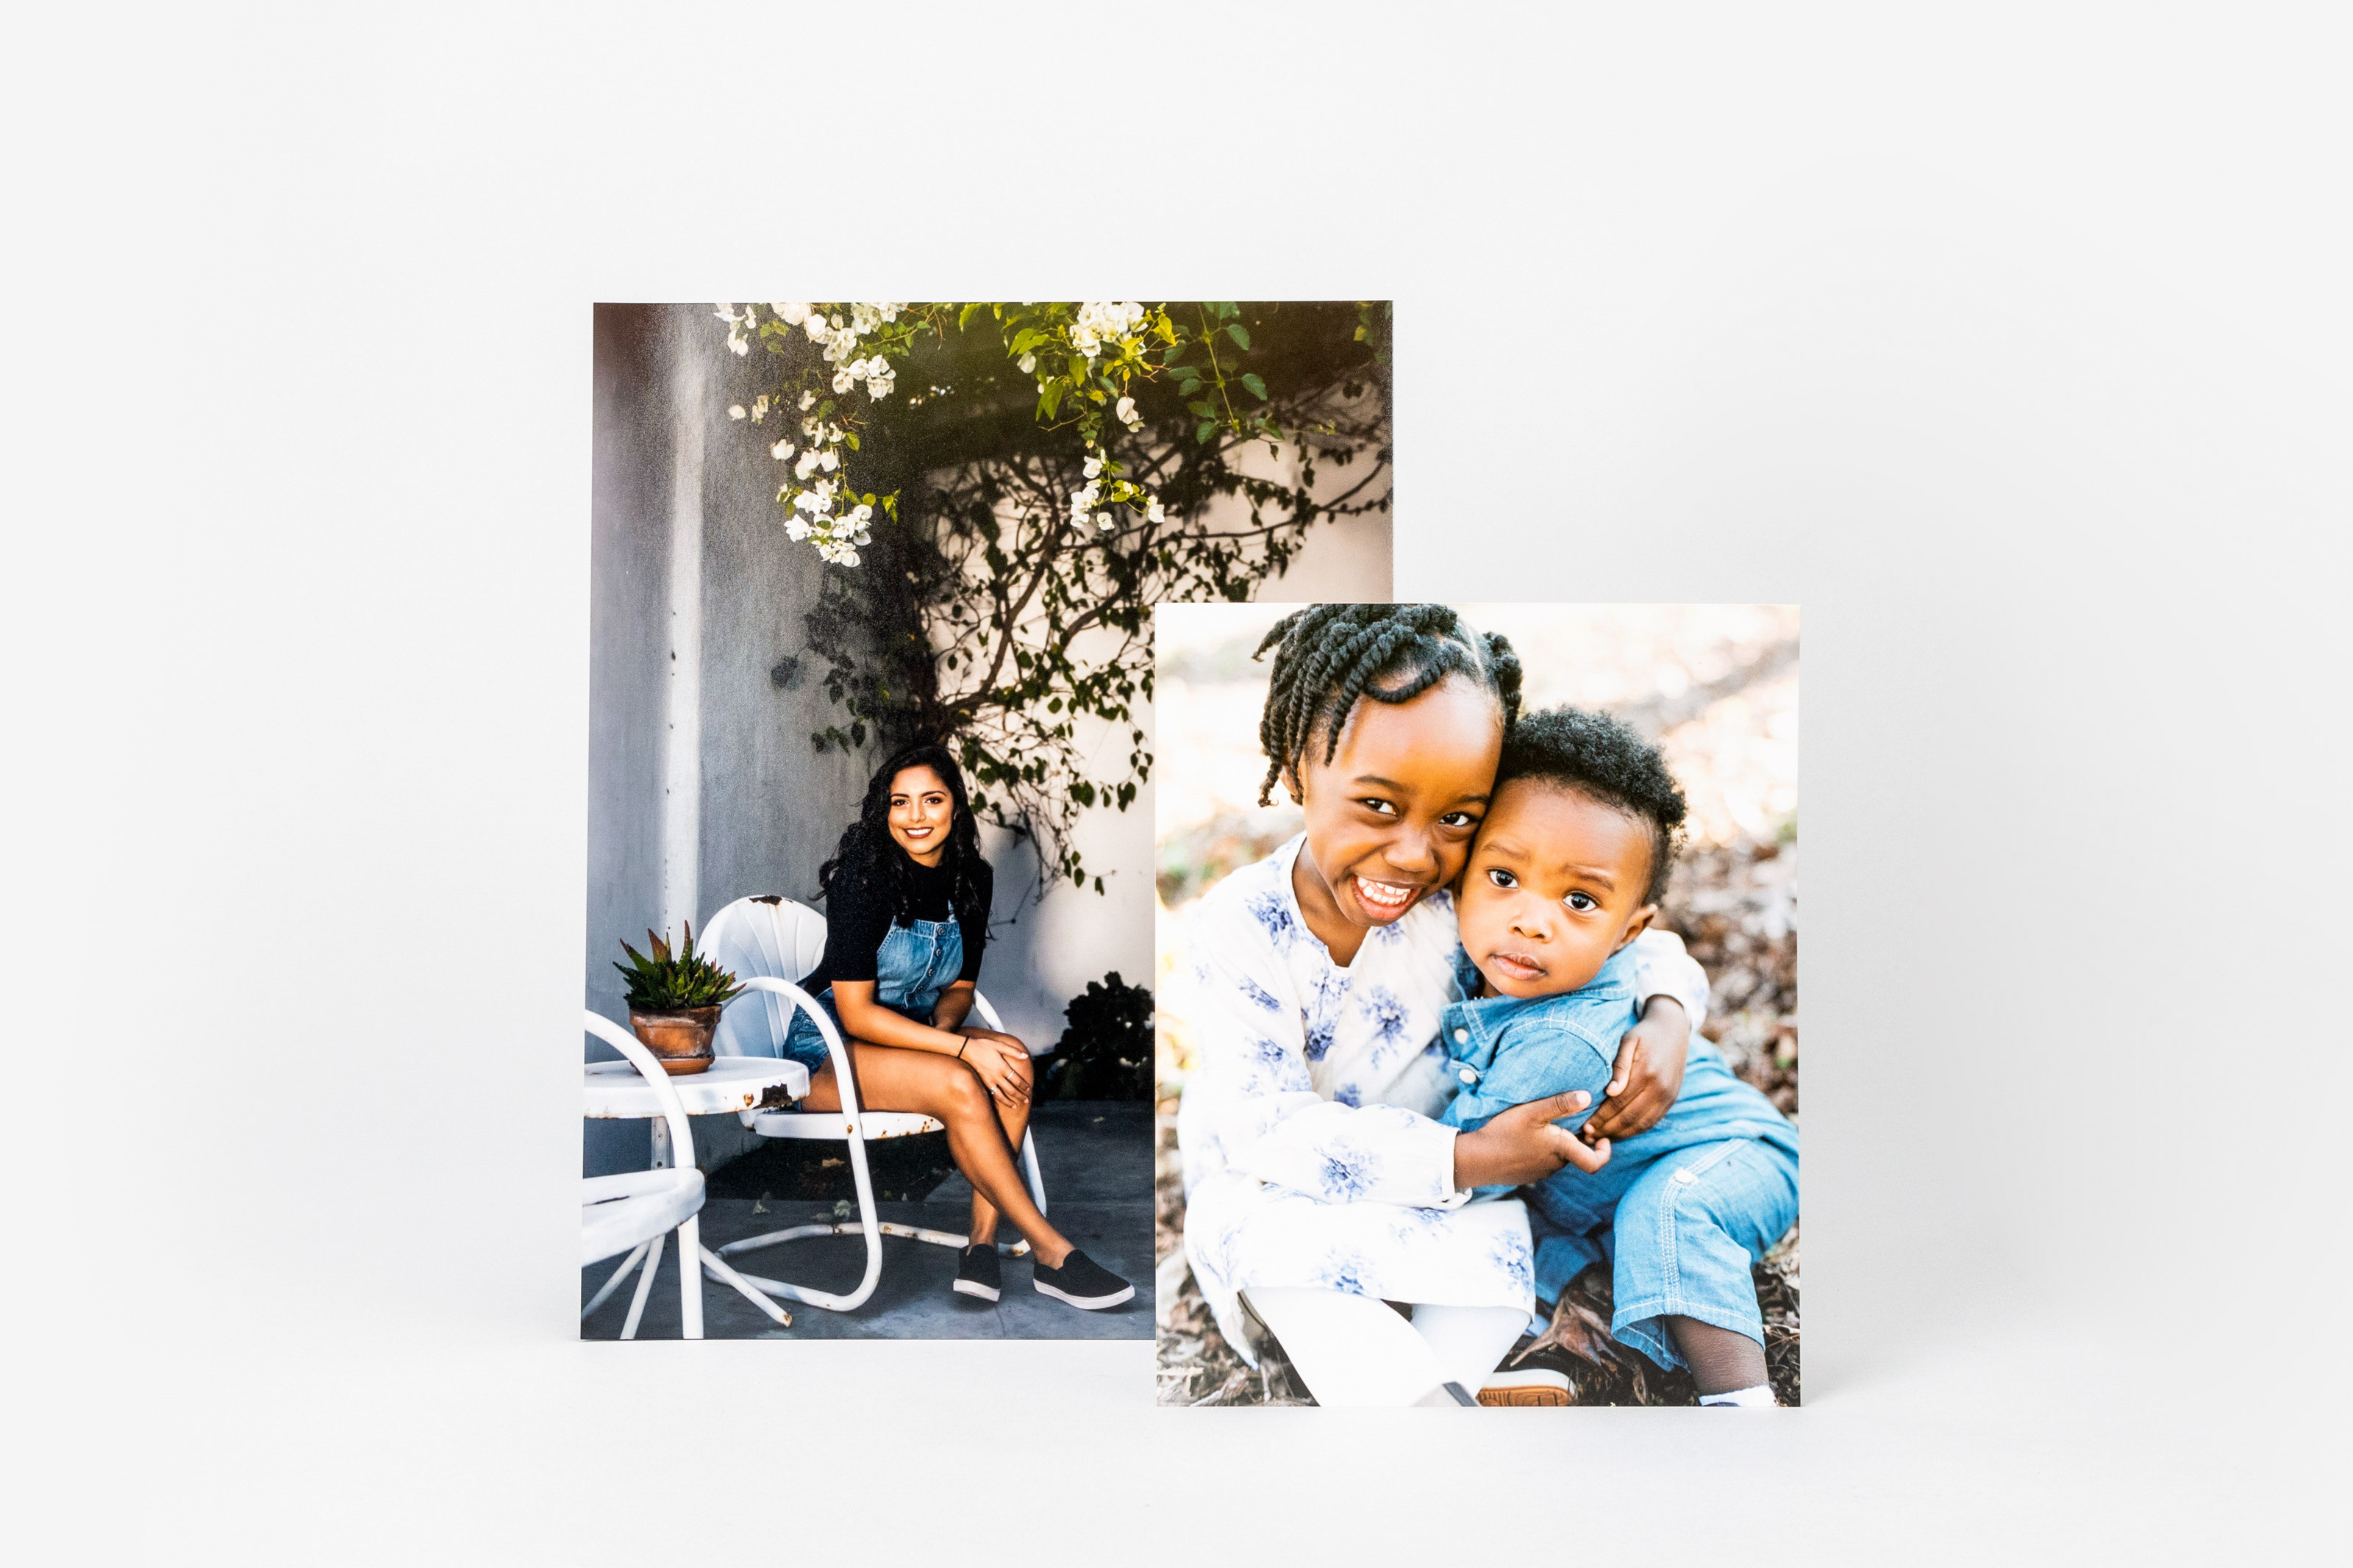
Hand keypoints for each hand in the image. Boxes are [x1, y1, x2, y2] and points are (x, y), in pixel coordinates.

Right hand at [953, 1028, 1032, 1106]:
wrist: (966, 1049)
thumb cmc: (983, 1046)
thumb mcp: (999, 1045)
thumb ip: (1013, 1051)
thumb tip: (1026, 1056)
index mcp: (1002, 1067)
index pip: (1016, 1080)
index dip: (1023, 1086)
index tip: (1028, 1089)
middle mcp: (996, 1076)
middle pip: (1010, 1090)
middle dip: (1019, 1096)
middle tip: (1026, 1101)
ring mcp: (989, 1081)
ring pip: (1001, 1095)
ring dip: (1009, 1102)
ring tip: (1015, 1106)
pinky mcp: (983, 1082)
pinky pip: (992, 1094)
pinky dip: (998, 1100)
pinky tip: (1001, 1102)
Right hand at [1452, 1090, 1610, 1189]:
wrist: (1476, 1160)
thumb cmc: (1504, 1133)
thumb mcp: (1532, 1112)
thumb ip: (1560, 1104)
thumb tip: (1587, 1096)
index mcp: (1561, 1151)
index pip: (1595, 1163)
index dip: (1604, 1152)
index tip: (1602, 1138)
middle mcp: (1554, 1166)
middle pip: (1575, 1154)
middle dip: (1576, 1139)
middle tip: (1568, 1120)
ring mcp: (1540, 1172)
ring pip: (1558, 1158)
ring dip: (1558, 1144)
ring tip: (1544, 1126)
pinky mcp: (1527, 1174)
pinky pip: (1542, 1162)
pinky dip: (1542, 1151)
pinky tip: (1527, 1137)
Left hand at [1583, 996, 1689, 1142]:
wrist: (1674, 1029)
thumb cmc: (1644, 1034)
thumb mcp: (1629, 1041)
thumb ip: (1620, 1066)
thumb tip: (1610, 1092)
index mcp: (1647, 1073)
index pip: (1618, 1103)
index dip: (1601, 1117)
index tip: (1585, 1125)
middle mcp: (1660, 1088)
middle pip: (1629, 1117)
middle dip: (1607, 1130)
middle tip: (1588, 1137)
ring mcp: (1668, 1096)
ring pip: (1641, 1124)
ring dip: (1620, 1135)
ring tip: (1600, 1139)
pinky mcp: (1671, 1100)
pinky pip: (1652, 1122)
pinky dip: (1635, 1130)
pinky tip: (1619, 1133)